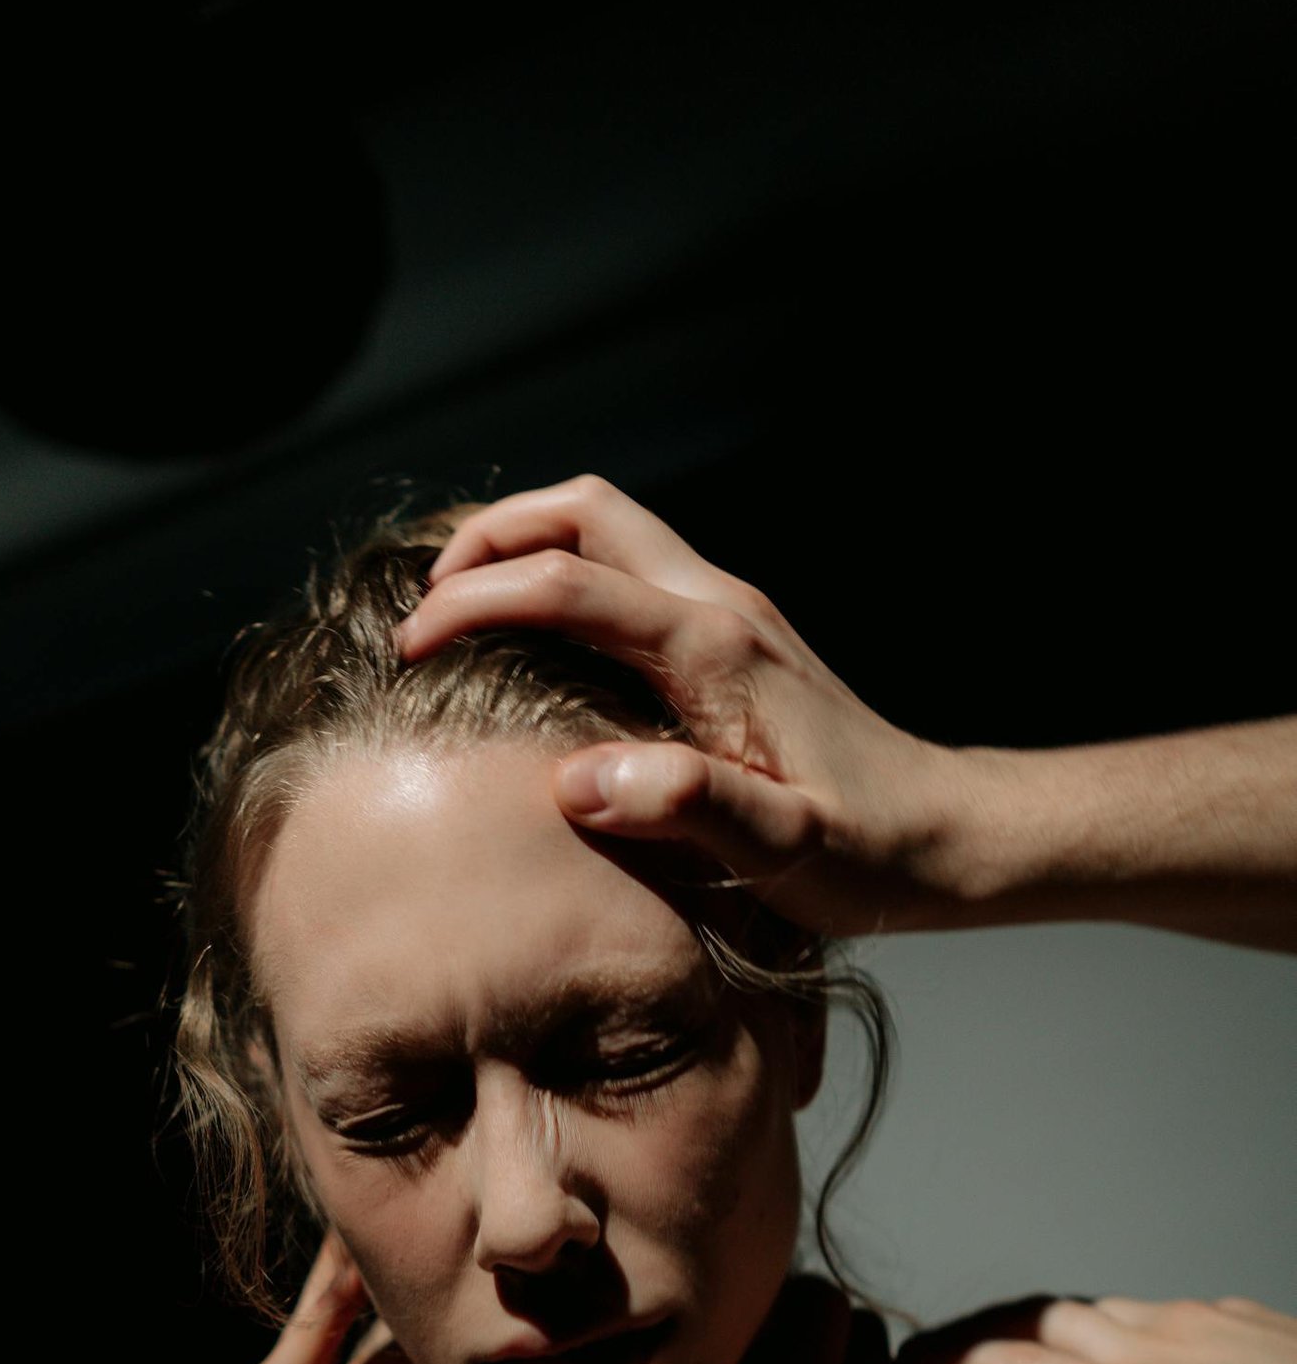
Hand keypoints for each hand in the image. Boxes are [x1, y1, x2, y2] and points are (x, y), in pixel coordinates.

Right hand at [399, 472, 959, 935]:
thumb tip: (578, 782)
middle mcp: (720, 607)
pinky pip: (630, 570)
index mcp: (714, 648)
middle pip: (583, 510)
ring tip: (461, 610)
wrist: (951, 834)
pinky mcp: (734, 636)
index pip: (566, 584)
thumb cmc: (870, 853)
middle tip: (425, 605)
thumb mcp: (786, 851)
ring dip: (526, 546)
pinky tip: (539, 645)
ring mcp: (730, 614)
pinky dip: (564, 576)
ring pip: (607, 527)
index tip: (410, 651)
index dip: (473, 604)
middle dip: (488, 538)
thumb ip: (688, 808)